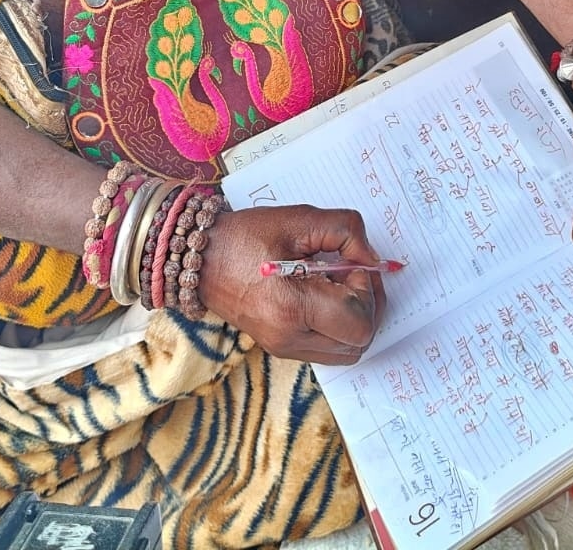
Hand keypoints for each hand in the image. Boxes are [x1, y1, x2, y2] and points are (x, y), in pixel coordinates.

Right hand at [198, 204, 385, 363]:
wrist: (199, 258)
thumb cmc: (245, 236)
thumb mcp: (300, 219)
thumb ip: (346, 231)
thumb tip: (373, 259)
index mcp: (292, 307)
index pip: (358, 321)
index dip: (367, 290)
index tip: (351, 263)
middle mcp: (288, 338)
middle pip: (359, 343)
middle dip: (367, 305)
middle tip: (351, 273)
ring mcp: (284, 349)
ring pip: (347, 352)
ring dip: (355, 318)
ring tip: (337, 285)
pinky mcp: (281, 349)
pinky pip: (328, 349)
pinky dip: (337, 326)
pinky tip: (323, 296)